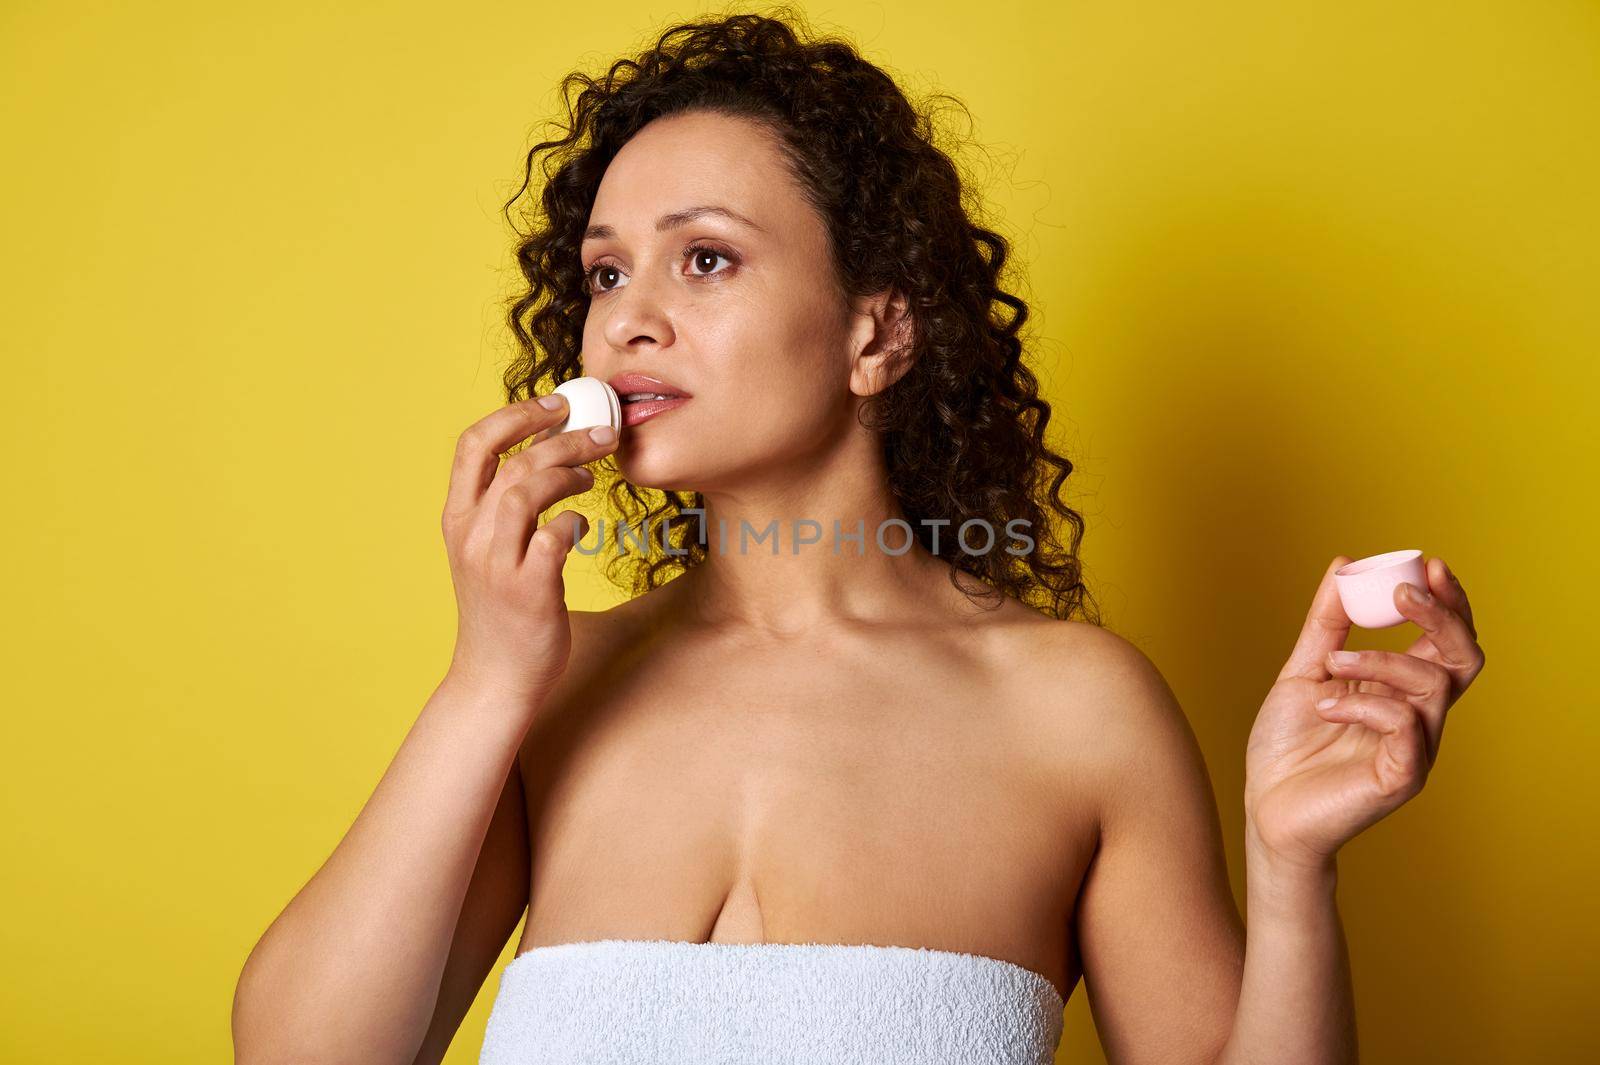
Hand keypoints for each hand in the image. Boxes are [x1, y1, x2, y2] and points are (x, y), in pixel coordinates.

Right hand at [439, 393, 617, 705]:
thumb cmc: (502, 612)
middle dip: (563, 436)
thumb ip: (503, 509)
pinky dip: (574, 523)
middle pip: (513, 460)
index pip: (474, 443)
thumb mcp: (487, 552)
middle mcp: (470, 536)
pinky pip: (553, 537)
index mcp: (457, 519)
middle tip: (602, 433)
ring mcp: (496, 563)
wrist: (494, 680)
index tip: (557, 403)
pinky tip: (583, 528)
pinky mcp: (526, 591)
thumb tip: (546, 458)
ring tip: (592, 477)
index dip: (516, 414)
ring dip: (568, 472)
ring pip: (526, 490)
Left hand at [1243, 555, 1485, 869]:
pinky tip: (1325, 707)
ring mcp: (1416, 747)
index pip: (1447, 640)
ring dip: (1379, 660)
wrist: (1265, 807)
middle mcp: (1419, 716)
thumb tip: (1344, 565)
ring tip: (1329, 666)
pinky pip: (1406, 724)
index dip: (1450, 602)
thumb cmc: (1287, 745)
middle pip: (1464, 658)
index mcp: (1402, 690)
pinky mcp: (1403, 776)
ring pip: (1432, 684)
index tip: (1431, 564)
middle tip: (1406, 593)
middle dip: (1443, 617)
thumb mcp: (1304, 670)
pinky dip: (1364, 703)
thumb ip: (1327, 623)